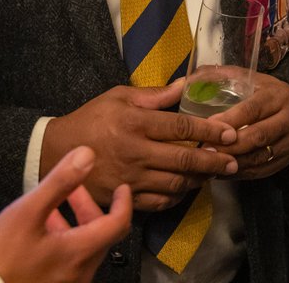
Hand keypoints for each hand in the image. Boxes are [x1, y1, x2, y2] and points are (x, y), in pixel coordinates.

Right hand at [0, 146, 132, 282]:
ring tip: (54, 206)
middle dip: (89, 207)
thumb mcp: (28, 212)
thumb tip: (86, 156)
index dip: (123, 203)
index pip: (118, 224)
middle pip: (100, 235)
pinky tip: (42, 232)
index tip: (122, 189)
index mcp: (79, 252)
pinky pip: (69, 261)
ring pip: (83, 248)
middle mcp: (80, 272)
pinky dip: (64, 241)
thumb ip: (60, 183)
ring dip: (75, 223)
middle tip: (75, 190)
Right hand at [40, 82, 238, 210]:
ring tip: (215, 173)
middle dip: (214, 161)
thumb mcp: (119, 97)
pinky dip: (177, 197)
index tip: (230, 133)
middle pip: (184, 160)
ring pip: (175, 184)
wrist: (55, 153)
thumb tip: (187, 84)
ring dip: (199, 180)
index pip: (181, 128)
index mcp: (135, 123)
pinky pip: (158, 203)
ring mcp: (130, 178)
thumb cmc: (90, 119)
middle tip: (233, 160)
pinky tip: (187, 188)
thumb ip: (155, 95)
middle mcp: (135, 152)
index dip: (210, 131)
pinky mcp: (123, 197)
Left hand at [205, 74, 288, 178]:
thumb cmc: (260, 90)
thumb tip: (181, 84)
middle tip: (204, 150)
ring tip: (210, 163)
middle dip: (229, 145)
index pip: (252, 109)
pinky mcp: (286, 159)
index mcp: (276, 96)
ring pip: (259, 157)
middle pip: (257, 136)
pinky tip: (221, 171)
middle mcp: (287, 119)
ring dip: (233, 162)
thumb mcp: (243, 77)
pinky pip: (261, 170)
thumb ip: (216, 77)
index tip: (207, 126)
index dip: (229, 119)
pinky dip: (240, 173)